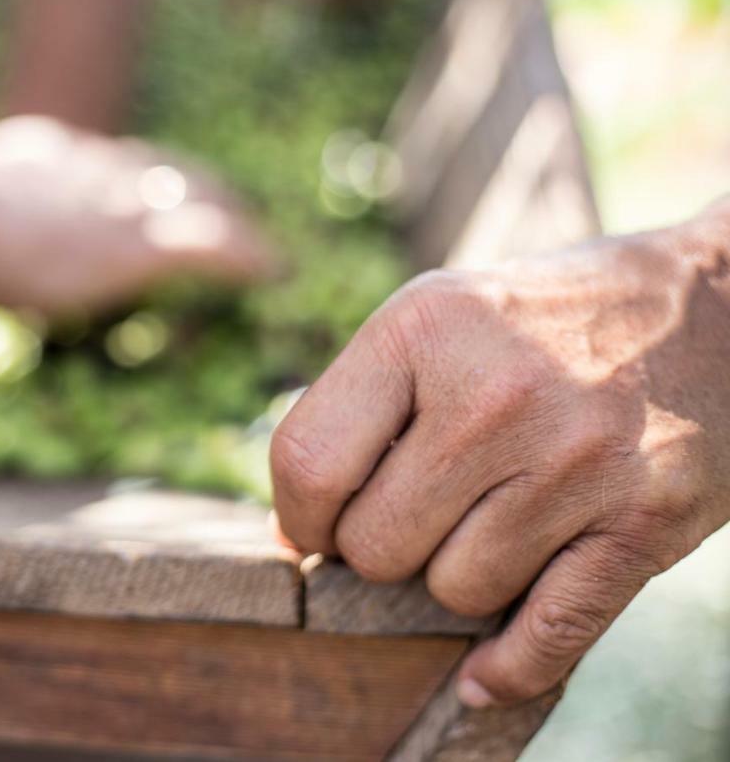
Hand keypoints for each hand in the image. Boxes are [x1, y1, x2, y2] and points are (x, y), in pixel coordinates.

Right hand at [0, 117, 272, 313]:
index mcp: (42, 155)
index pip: (104, 160)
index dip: (134, 176)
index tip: (149, 186)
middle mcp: (91, 168)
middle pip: (161, 171)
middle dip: (196, 187)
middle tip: (224, 201)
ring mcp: (118, 207)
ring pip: (199, 204)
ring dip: (232, 220)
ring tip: (260, 238)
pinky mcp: (141, 248)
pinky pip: (212, 248)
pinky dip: (245, 257)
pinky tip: (273, 270)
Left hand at [270, 202, 729, 706]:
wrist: (713, 306)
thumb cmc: (540, 322)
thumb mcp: (436, 318)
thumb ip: (356, 409)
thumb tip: (292, 533)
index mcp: (425, 329)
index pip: (307, 465)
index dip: (301, 515)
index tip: (321, 524)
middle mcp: (497, 394)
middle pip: (375, 544)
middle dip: (382, 546)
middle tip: (419, 514)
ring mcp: (578, 461)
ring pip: (454, 592)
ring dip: (460, 575)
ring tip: (492, 520)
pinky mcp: (645, 521)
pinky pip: (547, 636)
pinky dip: (506, 667)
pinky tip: (480, 673)